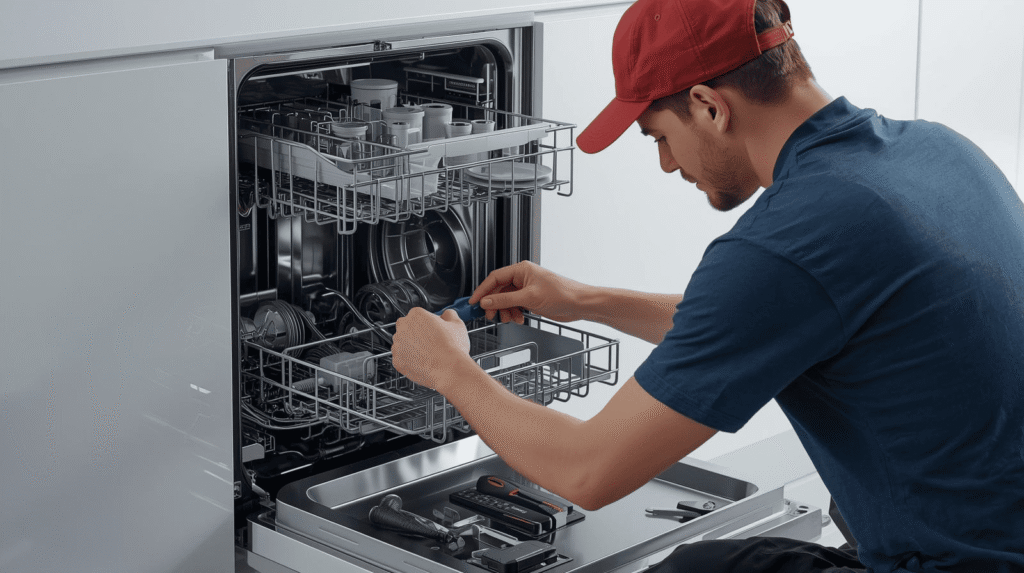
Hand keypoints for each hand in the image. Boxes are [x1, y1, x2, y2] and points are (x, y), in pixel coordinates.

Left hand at [392, 308, 471, 391]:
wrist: (449, 369)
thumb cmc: (452, 347)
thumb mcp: (457, 324)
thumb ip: (449, 315)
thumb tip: (446, 315)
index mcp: (416, 315)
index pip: (417, 316)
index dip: (427, 324)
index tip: (433, 331)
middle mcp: (403, 327)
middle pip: (407, 329)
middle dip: (416, 335)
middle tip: (430, 343)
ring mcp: (398, 344)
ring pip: (402, 344)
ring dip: (411, 348)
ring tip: (428, 354)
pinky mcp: (397, 361)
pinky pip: (401, 359)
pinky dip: (409, 361)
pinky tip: (422, 362)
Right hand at [469, 261, 591, 324]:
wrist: (579, 304)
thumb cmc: (562, 294)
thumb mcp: (529, 298)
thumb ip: (505, 300)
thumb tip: (487, 300)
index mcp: (521, 269)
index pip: (495, 278)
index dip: (482, 290)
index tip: (474, 301)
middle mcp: (523, 277)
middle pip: (499, 290)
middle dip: (494, 304)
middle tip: (491, 314)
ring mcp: (527, 288)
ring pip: (506, 299)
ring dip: (505, 310)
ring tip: (509, 318)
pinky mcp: (531, 298)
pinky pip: (515, 305)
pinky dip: (514, 313)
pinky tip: (519, 318)